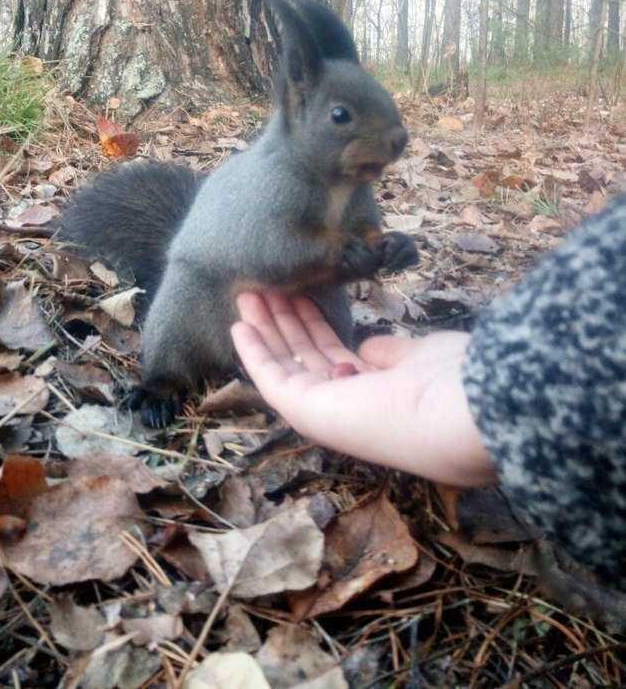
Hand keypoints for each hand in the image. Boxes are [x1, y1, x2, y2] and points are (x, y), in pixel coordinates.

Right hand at [231, 292, 497, 487]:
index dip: (313, 327)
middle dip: (283, 322)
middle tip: (264, 289)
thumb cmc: (450, 381)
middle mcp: (347, 408)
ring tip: (247, 294)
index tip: (300, 298)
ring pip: (285, 364)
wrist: (460, 412)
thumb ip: (389, 354)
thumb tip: (364, 347)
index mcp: (375, 397)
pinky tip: (240, 326)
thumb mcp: (417, 358)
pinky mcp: (306, 412)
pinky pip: (272, 379)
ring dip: (264, 329)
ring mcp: (326, 412)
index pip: (334, 360)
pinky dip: (253, 353)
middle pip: (304, 358)